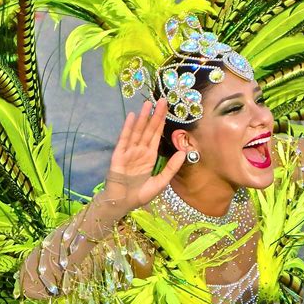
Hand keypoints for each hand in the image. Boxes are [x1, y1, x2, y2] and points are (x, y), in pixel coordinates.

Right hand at [100, 99, 185, 213]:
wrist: (122, 203)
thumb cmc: (139, 194)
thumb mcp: (160, 182)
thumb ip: (171, 168)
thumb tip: (184, 152)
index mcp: (149, 156)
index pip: (157, 135)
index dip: (162, 122)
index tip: (168, 108)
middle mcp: (140, 151)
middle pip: (149, 130)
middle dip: (155, 115)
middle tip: (162, 99)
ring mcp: (129, 152)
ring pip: (137, 131)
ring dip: (143, 117)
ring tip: (148, 103)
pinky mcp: (119, 155)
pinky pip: (124, 139)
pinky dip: (128, 128)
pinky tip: (132, 117)